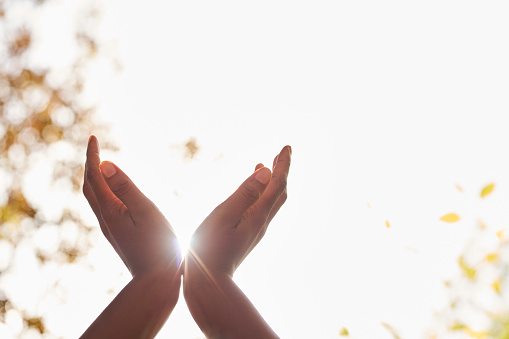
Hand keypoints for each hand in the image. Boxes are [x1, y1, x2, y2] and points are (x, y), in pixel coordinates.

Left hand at [80, 136, 180, 338]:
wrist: (156, 280)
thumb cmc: (158, 245)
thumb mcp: (145, 211)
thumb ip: (126, 188)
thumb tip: (105, 165)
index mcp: (110, 210)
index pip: (94, 176)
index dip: (92, 155)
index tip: (93, 137)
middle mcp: (105, 219)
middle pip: (89, 186)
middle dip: (89, 164)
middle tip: (94, 146)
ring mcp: (110, 229)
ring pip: (94, 198)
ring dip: (94, 178)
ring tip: (101, 164)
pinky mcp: (117, 235)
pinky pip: (102, 206)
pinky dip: (102, 191)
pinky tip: (114, 192)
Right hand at [186, 145, 290, 278]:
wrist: (209, 281)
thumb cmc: (210, 248)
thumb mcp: (224, 215)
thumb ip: (244, 193)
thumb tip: (267, 172)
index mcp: (258, 215)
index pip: (278, 184)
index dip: (284, 164)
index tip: (287, 147)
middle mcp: (262, 222)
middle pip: (280, 191)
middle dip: (283, 170)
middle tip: (283, 152)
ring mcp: (256, 230)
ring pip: (272, 201)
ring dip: (274, 181)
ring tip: (268, 165)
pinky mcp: (248, 235)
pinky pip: (262, 208)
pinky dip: (262, 193)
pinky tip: (251, 190)